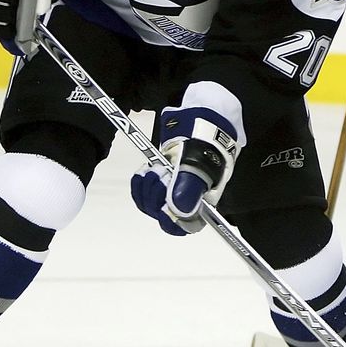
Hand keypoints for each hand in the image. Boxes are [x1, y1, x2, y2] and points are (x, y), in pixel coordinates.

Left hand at [130, 107, 239, 234]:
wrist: (203, 122)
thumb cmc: (205, 141)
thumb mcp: (197, 161)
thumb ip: (188, 186)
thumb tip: (178, 209)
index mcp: (203, 201)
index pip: (184, 224)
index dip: (171, 217)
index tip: (165, 202)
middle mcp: (188, 201)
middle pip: (164, 214)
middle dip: (157, 194)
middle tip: (160, 171)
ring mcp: (172, 191)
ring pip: (151, 204)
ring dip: (147, 187)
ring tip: (155, 167)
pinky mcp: (160, 182)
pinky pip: (143, 194)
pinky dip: (140, 183)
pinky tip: (145, 171)